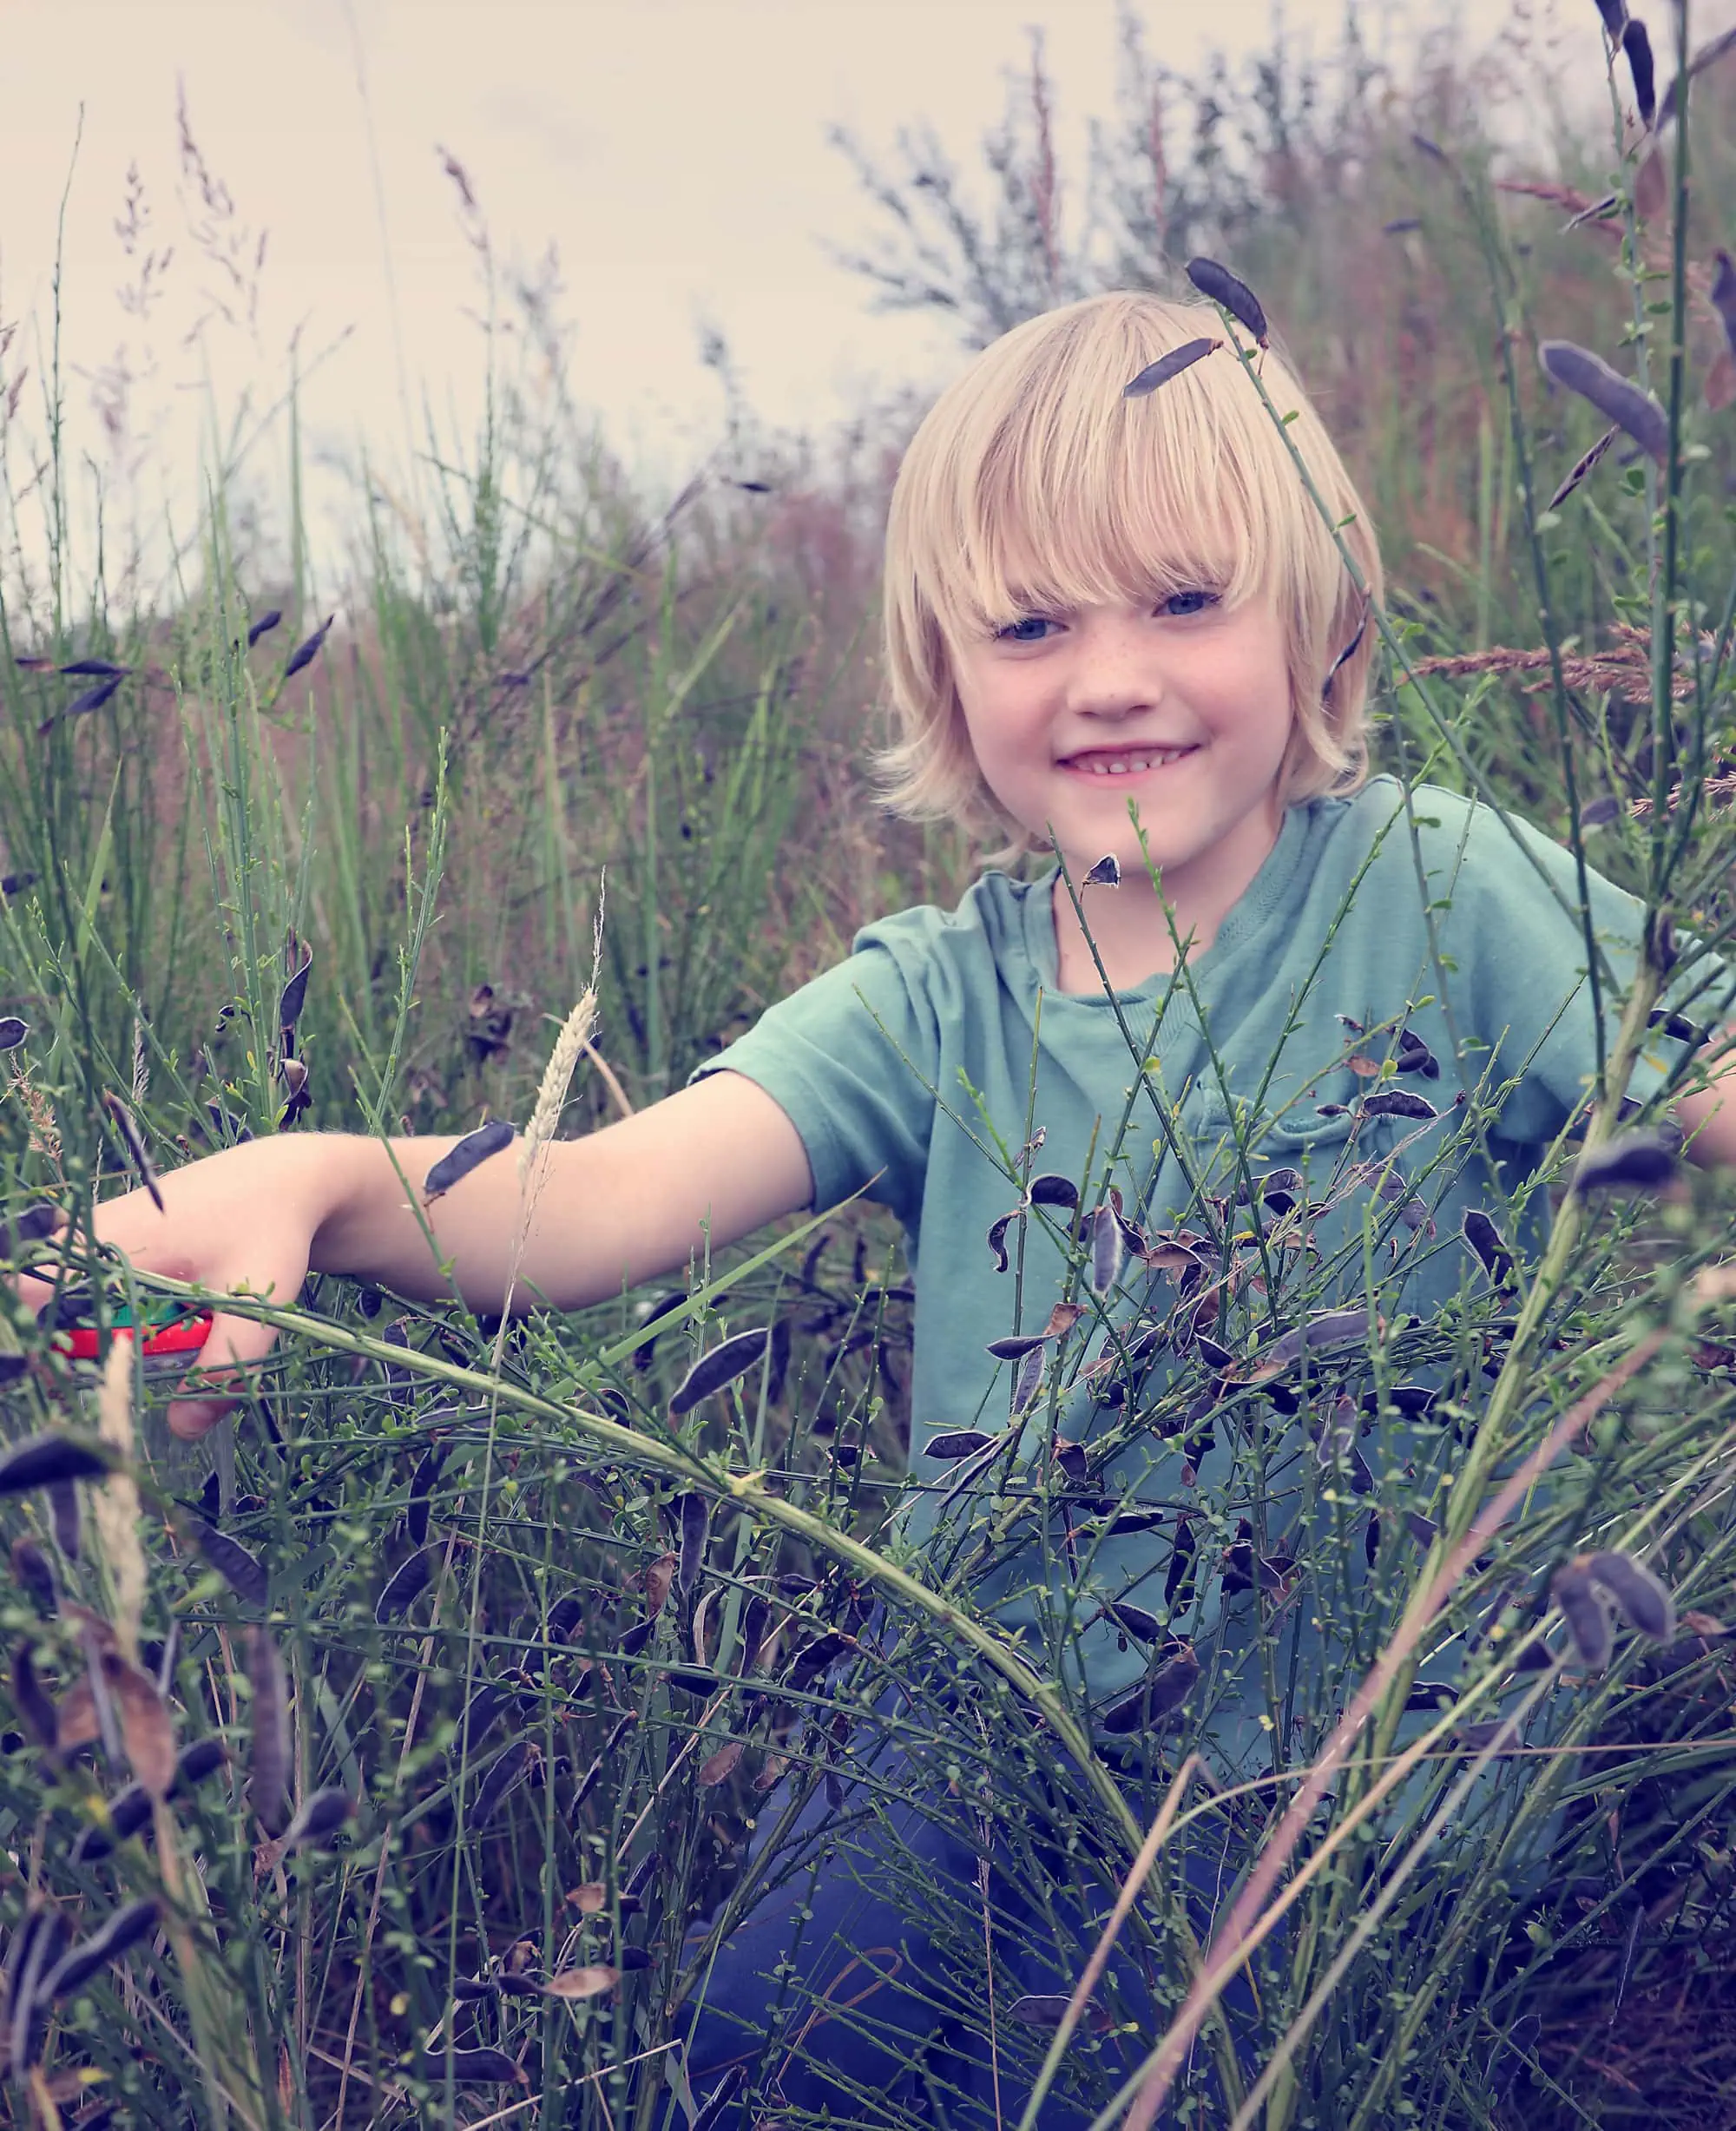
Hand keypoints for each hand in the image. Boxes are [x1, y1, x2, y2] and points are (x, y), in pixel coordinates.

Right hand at [18, 1138, 326, 1440]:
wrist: (289, 1180)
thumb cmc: (270, 1232)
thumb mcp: (253, 1306)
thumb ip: (220, 1369)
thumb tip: (182, 1430)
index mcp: (114, 1242)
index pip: (32, 1290)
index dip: (44, 1340)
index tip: (80, 1374)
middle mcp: (97, 1230)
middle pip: (46, 1297)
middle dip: (75, 1342)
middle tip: (120, 1368)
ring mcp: (106, 1228)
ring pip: (72, 1290)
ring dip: (98, 1325)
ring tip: (143, 1344)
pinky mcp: (122, 1234)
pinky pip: (95, 1278)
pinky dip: (114, 1306)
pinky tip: (154, 1320)